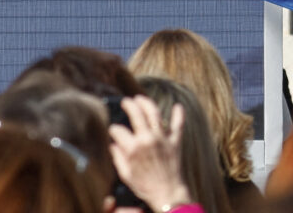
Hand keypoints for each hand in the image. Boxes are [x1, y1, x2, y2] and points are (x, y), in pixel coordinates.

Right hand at [108, 95, 191, 212]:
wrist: (167, 193)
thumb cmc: (145, 186)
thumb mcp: (126, 174)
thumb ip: (118, 158)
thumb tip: (114, 145)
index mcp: (133, 148)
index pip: (119, 131)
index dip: (114, 129)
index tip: (113, 130)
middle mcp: (147, 139)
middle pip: (137, 114)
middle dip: (129, 105)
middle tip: (126, 102)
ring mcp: (162, 138)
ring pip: (154, 113)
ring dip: (146, 103)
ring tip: (140, 98)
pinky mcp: (175, 141)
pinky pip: (178, 124)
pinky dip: (179, 114)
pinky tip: (178, 106)